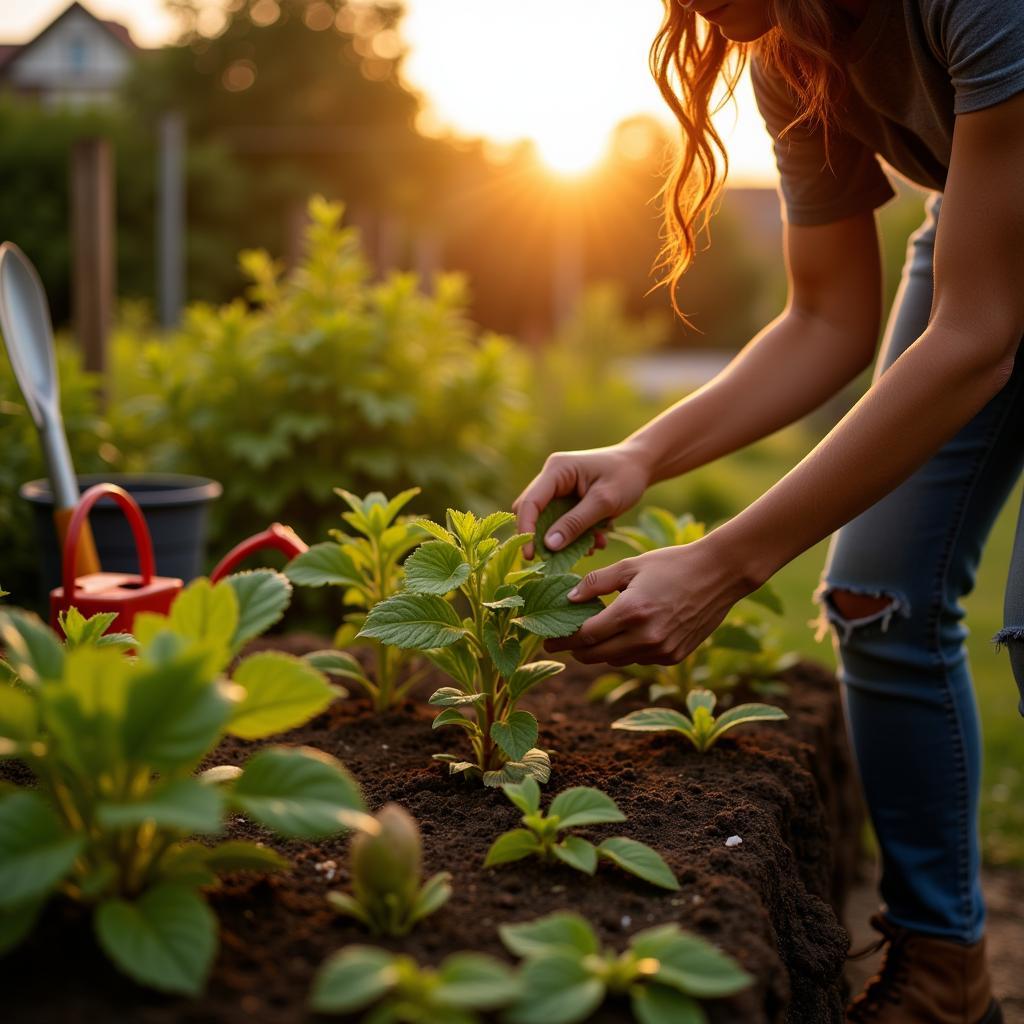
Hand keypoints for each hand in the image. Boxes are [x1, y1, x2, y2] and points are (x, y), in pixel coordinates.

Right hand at [513, 443, 651, 558]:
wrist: (641, 465)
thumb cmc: (626, 477)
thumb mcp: (604, 502)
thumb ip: (576, 523)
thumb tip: (548, 546)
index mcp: (557, 470)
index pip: (530, 502)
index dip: (526, 530)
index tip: (530, 556)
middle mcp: (552, 479)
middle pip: (532, 513)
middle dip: (544, 538)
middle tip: (557, 559)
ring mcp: (559, 489)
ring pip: (547, 521)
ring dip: (565, 539)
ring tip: (592, 546)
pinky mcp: (567, 501)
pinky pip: (561, 523)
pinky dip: (576, 535)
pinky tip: (597, 539)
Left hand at [544, 537, 754, 666]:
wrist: (719, 574)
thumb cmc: (672, 563)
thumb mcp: (631, 566)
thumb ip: (596, 582)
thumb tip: (569, 599)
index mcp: (631, 612)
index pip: (585, 636)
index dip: (562, 640)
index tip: (547, 640)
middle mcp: (646, 637)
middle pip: (596, 655)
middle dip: (576, 650)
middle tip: (560, 642)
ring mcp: (662, 651)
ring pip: (616, 660)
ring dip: (600, 651)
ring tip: (590, 635)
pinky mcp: (674, 656)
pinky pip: (638, 659)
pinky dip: (626, 650)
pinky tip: (623, 634)